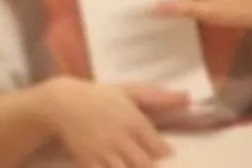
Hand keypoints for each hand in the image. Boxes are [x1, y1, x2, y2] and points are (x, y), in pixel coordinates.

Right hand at [39, 78, 187, 167]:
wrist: (63, 103)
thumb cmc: (100, 96)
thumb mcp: (129, 91)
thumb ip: (159, 97)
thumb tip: (189, 98)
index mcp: (134, 122)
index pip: (161, 149)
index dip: (162, 151)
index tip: (158, 148)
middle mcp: (121, 139)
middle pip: (147, 164)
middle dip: (149, 164)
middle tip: (144, 157)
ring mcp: (104, 152)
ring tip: (129, 160)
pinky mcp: (89, 161)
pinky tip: (114, 164)